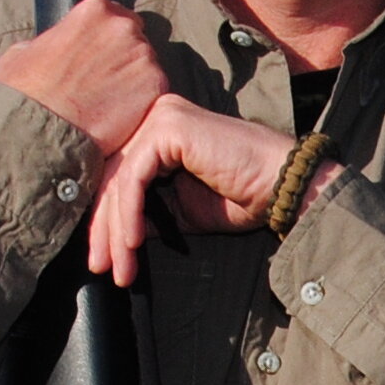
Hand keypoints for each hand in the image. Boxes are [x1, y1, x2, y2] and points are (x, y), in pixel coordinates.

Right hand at [0, 0, 165, 154]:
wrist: (40, 131)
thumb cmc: (25, 93)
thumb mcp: (24, 51)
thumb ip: (52, 39)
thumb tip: (56, 44)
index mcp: (93, 10)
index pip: (114, 14)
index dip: (108, 37)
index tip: (102, 53)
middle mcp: (123, 27)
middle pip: (135, 38)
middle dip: (123, 57)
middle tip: (105, 82)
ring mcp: (142, 56)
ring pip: (147, 65)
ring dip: (134, 80)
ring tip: (110, 103)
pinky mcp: (155, 87)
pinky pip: (155, 91)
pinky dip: (142, 103)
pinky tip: (120, 116)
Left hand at [85, 94, 334, 284]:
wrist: (283, 188)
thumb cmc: (245, 197)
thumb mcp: (183, 211)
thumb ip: (150, 213)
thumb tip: (114, 234)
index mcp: (160, 131)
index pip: (119, 176)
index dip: (106, 220)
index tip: (102, 260)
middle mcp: (157, 117)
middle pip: (114, 177)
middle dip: (103, 229)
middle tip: (100, 268)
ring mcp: (162, 118)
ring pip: (120, 179)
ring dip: (114, 229)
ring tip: (118, 267)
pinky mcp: (169, 127)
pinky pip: (135, 176)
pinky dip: (129, 213)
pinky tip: (132, 242)